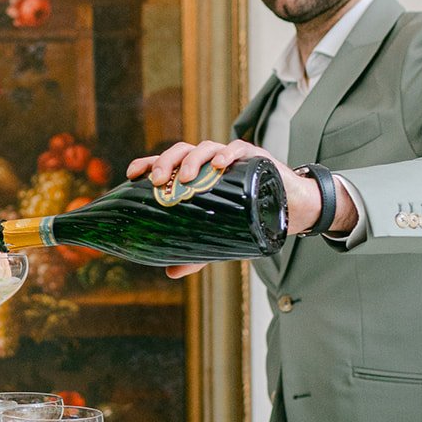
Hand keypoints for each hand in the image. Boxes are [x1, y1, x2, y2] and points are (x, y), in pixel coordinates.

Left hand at [126, 139, 351, 276]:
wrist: (290, 210)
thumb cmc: (249, 218)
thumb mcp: (219, 238)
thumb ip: (194, 253)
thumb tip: (170, 273)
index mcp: (196, 175)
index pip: (166, 163)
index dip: (147, 163)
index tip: (131, 174)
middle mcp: (209, 162)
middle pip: (181, 151)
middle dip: (165, 162)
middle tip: (157, 181)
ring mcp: (231, 157)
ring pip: (205, 147)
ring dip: (192, 160)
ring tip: (185, 178)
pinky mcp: (254, 158)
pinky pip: (237, 149)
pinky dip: (227, 154)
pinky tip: (220, 164)